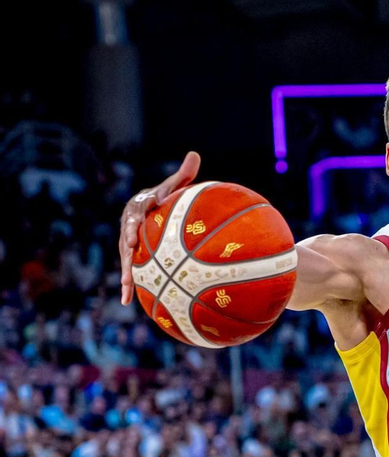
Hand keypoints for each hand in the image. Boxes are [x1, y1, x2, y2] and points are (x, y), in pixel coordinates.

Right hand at [118, 151, 200, 305]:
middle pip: (127, 235)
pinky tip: (127, 302)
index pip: (137, 210)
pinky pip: (130, 271)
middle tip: (130, 248)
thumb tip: (195, 154)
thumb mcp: (173, 186)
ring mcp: (128, 241)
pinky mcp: (130, 256)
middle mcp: (129, 224)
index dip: (136, 217)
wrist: (146, 210)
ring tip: (126, 285)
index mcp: (139, 207)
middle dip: (127, 243)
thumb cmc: (164, 199)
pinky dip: (128, 285)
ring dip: (125, 270)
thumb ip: (183, 174)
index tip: (137, 226)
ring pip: (125, 257)